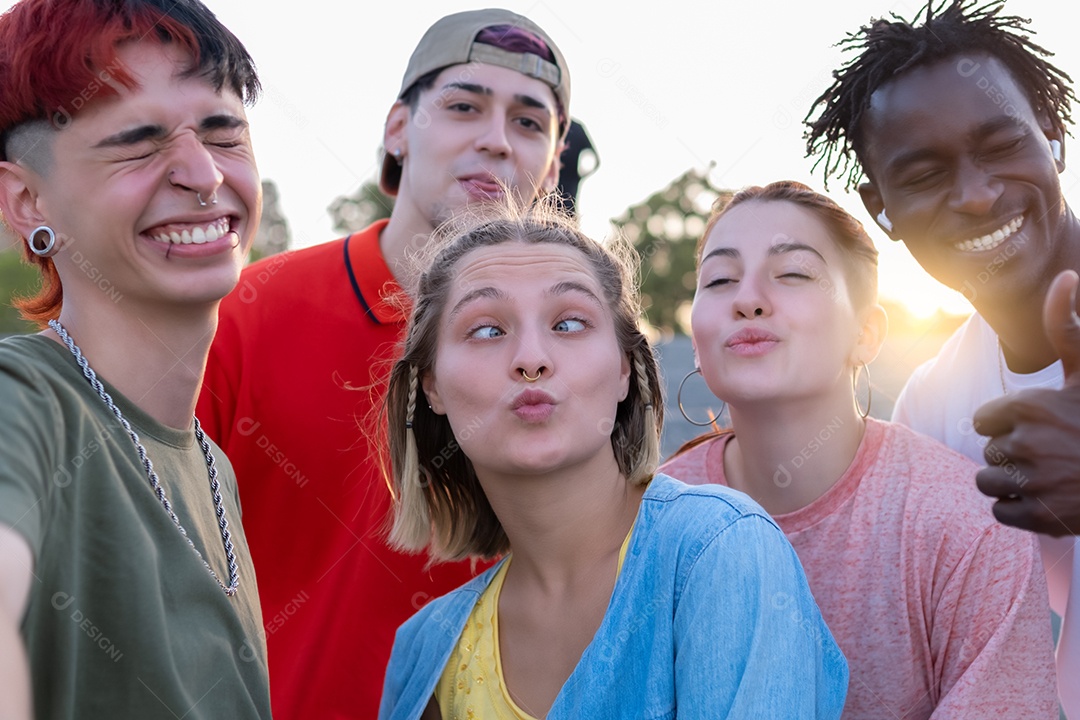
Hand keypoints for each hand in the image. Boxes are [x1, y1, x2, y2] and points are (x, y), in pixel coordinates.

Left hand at [974, 270, 1079, 535]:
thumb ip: (1066, 327)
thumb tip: (1066, 275)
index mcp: (1027, 406)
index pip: (984, 420)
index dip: (1008, 424)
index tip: (1039, 426)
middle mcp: (1024, 443)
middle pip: (989, 452)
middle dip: (1014, 453)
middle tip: (1052, 453)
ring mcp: (1032, 482)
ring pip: (989, 482)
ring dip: (1012, 481)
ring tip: (1048, 475)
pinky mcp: (1039, 517)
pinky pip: (1001, 511)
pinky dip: (1020, 509)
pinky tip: (1049, 498)